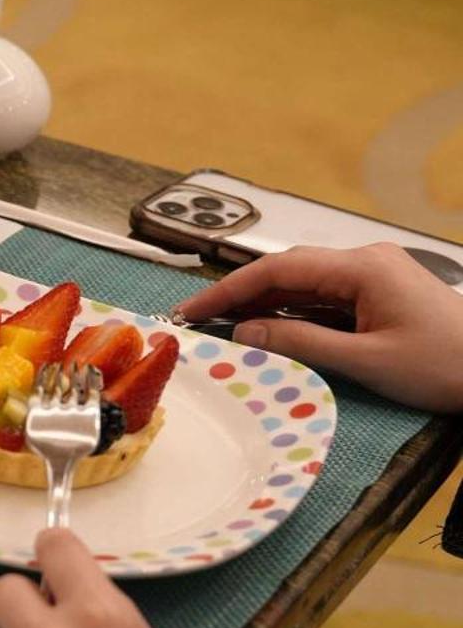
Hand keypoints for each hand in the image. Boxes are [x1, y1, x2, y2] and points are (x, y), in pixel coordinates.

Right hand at [173, 243, 462, 412]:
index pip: (277, 270)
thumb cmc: (445, 367)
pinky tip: (269, 327)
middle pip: (287, 270)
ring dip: (263, 303)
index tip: (190, 311)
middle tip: (197, 319)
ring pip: (304, 282)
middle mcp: (366, 260)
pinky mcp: (382, 293)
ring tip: (223, 326)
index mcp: (363, 268)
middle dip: (239, 293)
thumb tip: (245, 332)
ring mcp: (375, 275)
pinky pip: (325, 296)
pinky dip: (292, 311)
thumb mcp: (367, 361)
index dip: (227, 290)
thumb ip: (301, 343)